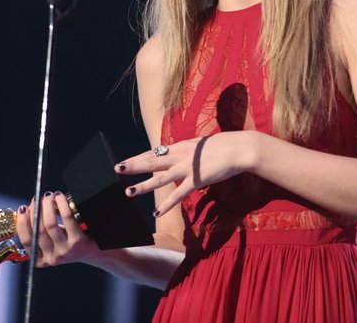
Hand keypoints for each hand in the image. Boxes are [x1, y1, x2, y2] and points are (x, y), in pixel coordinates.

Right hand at [16, 191, 99, 267]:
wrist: (91, 251)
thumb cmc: (68, 242)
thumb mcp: (50, 242)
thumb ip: (38, 232)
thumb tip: (26, 211)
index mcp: (41, 260)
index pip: (26, 241)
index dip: (22, 223)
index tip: (23, 209)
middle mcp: (52, 258)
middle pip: (38, 231)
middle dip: (35, 211)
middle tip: (37, 199)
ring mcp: (64, 251)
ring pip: (50, 224)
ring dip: (47, 205)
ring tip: (48, 196)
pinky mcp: (77, 241)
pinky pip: (66, 218)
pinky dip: (61, 204)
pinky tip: (59, 197)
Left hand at [115, 131, 258, 216]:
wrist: (239, 148)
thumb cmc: (224, 146)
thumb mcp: (201, 145)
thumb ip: (189, 150)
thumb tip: (181, 153)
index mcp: (181, 147)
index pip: (155, 152)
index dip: (139, 157)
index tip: (126, 160)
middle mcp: (180, 156)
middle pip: (153, 161)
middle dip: (134, 165)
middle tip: (117, 168)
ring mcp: (188, 168)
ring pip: (161, 178)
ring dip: (144, 186)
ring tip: (129, 192)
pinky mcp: (197, 180)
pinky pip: (179, 194)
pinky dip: (167, 204)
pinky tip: (156, 211)